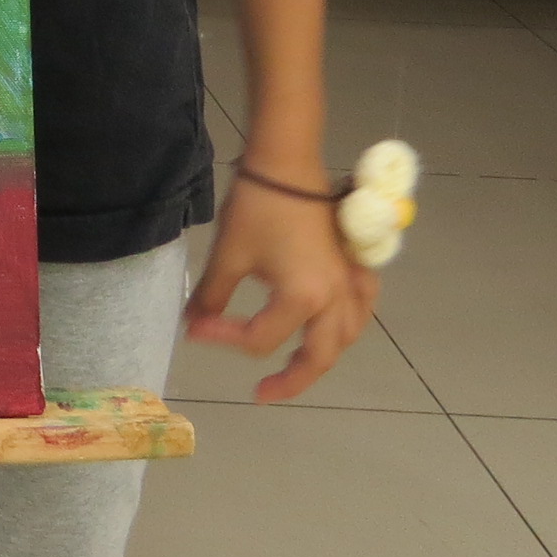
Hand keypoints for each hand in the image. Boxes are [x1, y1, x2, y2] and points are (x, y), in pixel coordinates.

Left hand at [184, 170, 380, 403]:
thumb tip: (194, 323)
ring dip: (324, 356)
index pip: (259, 338)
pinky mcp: (354, 265)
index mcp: (302, 298)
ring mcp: (349, 282)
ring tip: (298, 365)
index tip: (194, 328)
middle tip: (263, 392)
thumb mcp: (228, 255)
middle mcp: (334, 298)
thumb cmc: (256, 206)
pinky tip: (338, 324)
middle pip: (318, 356)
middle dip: (291, 380)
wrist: (286, 163)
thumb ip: (213, 298)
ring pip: (347, 336)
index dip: (222, 337)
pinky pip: (362, 306)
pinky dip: (351, 322)